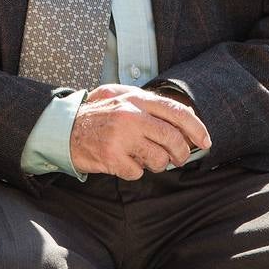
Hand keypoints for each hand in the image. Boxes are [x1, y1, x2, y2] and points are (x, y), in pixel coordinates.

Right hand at [68, 84, 210, 179]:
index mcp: (136, 99)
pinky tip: (122, 162)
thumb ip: (149, 104)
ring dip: (156, 164)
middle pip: (173, 139)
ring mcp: (121, 136)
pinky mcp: (112, 156)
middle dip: (181, 153)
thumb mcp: (122, 96)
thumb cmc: (97, 114)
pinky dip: (133, 171)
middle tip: (177, 158)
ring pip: (159, 159)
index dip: (196, 129)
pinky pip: (137, 172)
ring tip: (143, 158)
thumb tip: (184, 117)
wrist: (64, 128)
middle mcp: (131, 115)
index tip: (205, 142)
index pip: (177, 112)